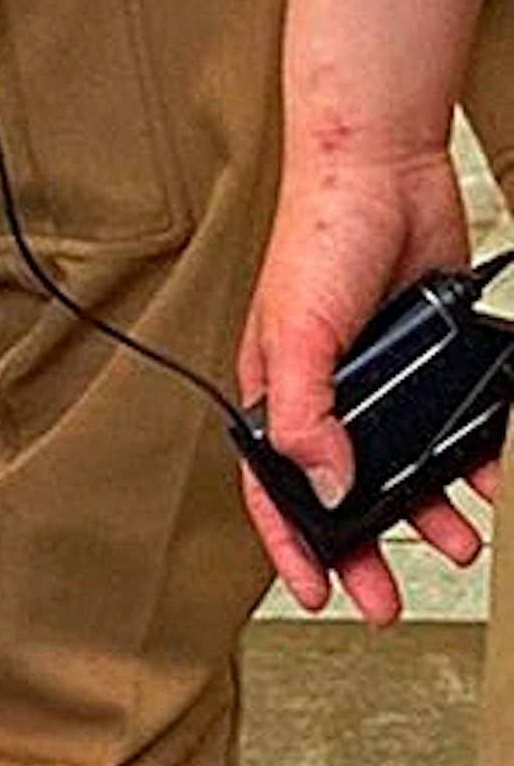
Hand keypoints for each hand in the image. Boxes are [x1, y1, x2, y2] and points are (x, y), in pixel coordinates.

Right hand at [238, 131, 487, 617]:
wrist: (385, 165)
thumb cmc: (319, 240)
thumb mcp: (295, 340)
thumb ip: (306, 419)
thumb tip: (328, 489)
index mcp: (281, 406)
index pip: (277, 499)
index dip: (295, 553)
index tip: (319, 596)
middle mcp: (330, 404)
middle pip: (346, 500)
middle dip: (368, 555)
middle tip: (387, 600)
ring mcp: (382, 384)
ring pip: (404, 468)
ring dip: (431, 512)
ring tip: (460, 544)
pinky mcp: (431, 356)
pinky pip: (453, 419)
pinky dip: (472, 452)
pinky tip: (489, 476)